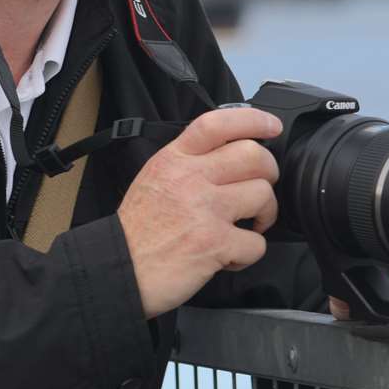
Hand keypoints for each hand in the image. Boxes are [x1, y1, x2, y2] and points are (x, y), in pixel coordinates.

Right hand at [116, 107, 281, 318]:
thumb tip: (228, 156)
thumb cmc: (137, 230)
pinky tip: (231, 255)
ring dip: (265, 214)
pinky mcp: (214, 242)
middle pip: (253, 155)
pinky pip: (256, 242)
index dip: (253, 120)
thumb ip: (188, 163)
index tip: (272, 127)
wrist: (117, 269)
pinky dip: (249, 253)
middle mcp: (190, 178)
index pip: (217, 123)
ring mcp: (204, 209)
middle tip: (260, 187)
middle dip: (269, 172)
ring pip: (263, 195)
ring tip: (249, 225)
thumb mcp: (154, 178)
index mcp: (174, 159)